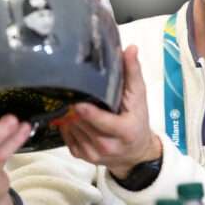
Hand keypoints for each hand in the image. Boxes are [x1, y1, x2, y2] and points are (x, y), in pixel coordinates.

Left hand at [59, 45, 161, 178]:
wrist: (135, 153)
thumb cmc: (137, 120)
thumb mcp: (139, 96)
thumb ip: (133, 72)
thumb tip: (131, 48)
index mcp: (124, 132)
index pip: (102, 122)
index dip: (88, 112)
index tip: (76, 100)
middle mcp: (107, 146)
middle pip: (83, 123)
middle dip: (74, 107)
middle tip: (65, 89)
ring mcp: (92, 153)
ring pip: (72, 128)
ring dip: (67, 114)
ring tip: (66, 98)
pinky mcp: (81, 156)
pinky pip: (66, 136)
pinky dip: (66, 123)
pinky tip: (68, 112)